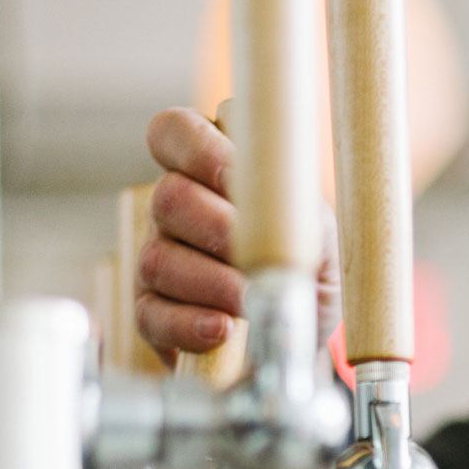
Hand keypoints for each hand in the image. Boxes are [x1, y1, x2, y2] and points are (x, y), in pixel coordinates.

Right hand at [136, 107, 341, 361]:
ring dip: (212, 283)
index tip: (232, 175)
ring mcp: (158, 258)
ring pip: (158, 259)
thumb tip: (267, 208)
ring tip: (251, 302)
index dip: (197, 148)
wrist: (297, 337)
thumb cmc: (306, 272)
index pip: (175, 132)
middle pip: (168, 197)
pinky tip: (222, 330)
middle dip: (218, 229)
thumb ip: (297, 209)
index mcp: (209, 171)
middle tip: (258, 258)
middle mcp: (175, 209)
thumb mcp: (317, 234)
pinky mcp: (151, 311)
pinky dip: (189, 324)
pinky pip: (152, 315)